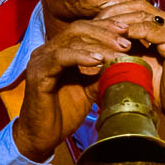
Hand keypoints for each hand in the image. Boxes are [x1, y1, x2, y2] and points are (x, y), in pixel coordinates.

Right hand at [12, 19, 132, 161]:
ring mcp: (41, 60)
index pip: (83, 29)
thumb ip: (103, 74)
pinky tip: (98, 60)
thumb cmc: (63, 113)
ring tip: (117, 53)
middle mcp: (47, 50)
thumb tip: (126, 62)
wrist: (42, 137)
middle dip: (105, 33)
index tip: (127, 31)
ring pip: (72, 40)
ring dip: (98, 44)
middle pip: (78, 29)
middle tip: (126, 43)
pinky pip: (60, 57)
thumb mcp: (90, 90)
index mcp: (59, 51)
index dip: (105, 27)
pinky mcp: (37, 73)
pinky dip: (81, 56)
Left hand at [95, 0, 164, 126]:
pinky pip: (151, 29)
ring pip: (143, 15)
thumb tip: (103, 37)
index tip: (97, 15)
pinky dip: (132, 30)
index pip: (140, 5)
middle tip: (95, 19)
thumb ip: (129, 46)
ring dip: (120, 20)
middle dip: (115, 11)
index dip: (117, 7)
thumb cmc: (162, 88)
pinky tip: (117, 35)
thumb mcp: (141, 62)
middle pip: (140, 5)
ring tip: (101, 27)